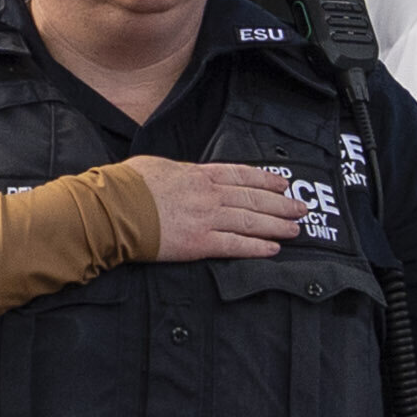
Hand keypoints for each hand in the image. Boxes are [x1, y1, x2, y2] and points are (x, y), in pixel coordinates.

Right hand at [130, 156, 312, 264]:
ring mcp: (206, 219)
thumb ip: (180, 172)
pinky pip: (236, 246)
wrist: (115, 209)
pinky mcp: (199, 244)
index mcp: (199, 175)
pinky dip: (257, 247)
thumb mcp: (158, 166)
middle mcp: (209, 195)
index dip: (265, 180)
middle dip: (281, 204)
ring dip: (277, 225)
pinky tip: (273, 249)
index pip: (241, 175)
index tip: (283, 183)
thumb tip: (186, 175)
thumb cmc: (129, 186)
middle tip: (300, 208)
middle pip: (254, 199)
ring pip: (251, 221)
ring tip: (295, 229)